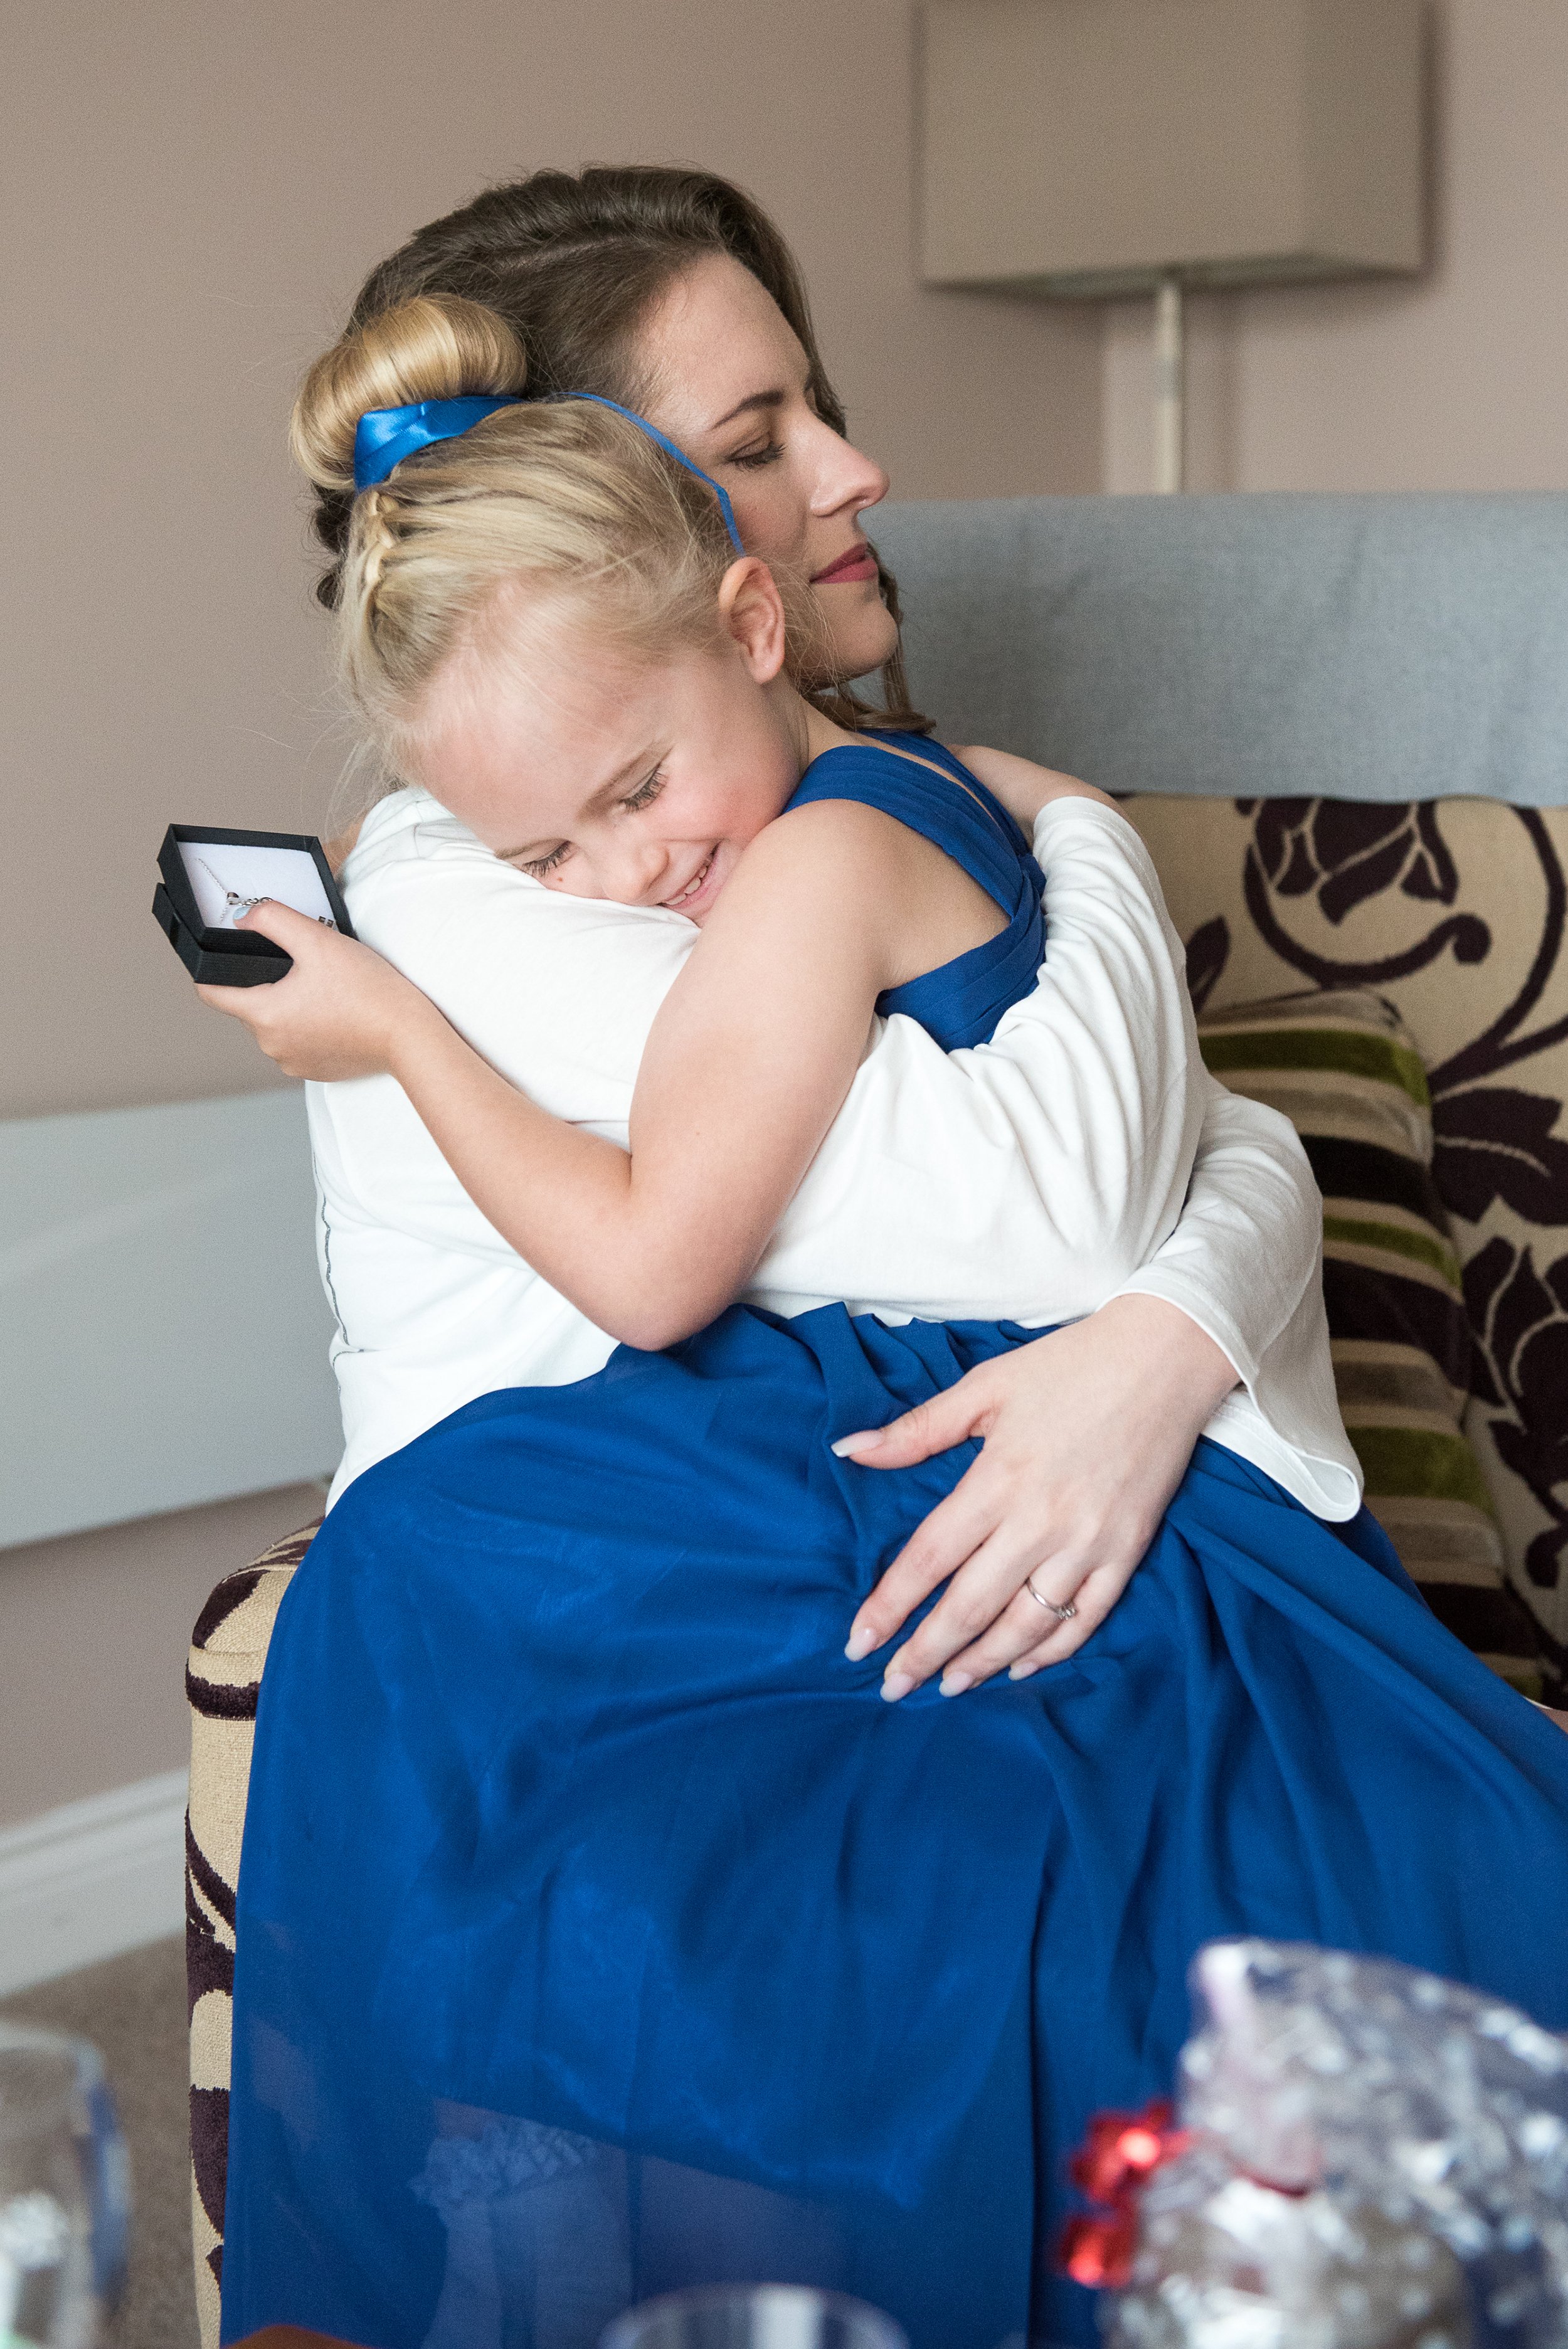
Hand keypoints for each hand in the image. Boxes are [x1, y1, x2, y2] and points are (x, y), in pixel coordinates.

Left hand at [194, 899, 433, 1079]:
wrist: (409, 1035)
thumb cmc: (368, 991)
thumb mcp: (317, 940)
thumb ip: (273, 920)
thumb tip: (242, 919)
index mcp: (263, 1014)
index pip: (211, 992)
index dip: (210, 970)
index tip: (224, 957)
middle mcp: (271, 1045)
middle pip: (250, 1005)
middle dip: (268, 983)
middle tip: (302, 966)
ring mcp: (293, 1062)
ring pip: (275, 1025)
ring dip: (290, 1007)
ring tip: (324, 990)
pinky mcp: (315, 1071)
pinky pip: (298, 1043)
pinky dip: (310, 1027)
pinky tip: (336, 1014)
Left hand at [838, 1295, 1237, 1698]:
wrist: (1165, 1356)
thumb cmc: (1068, 1366)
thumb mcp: (984, 1387)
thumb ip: (915, 1430)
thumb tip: (848, 1451)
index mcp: (997, 1480)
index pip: (928, 1560)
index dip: (889, 1607)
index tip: (856, 1644)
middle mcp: (1040, 1522)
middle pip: (970, 1607)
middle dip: (925, 1654)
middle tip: (892, 1688)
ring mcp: (1088, 1543)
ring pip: (1026, 1626)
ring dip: (982, 1663)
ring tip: (948, 1686)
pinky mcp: (1128, 1552)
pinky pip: (1086, 1619)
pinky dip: (1051, 1651)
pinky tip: (1020, 1667)